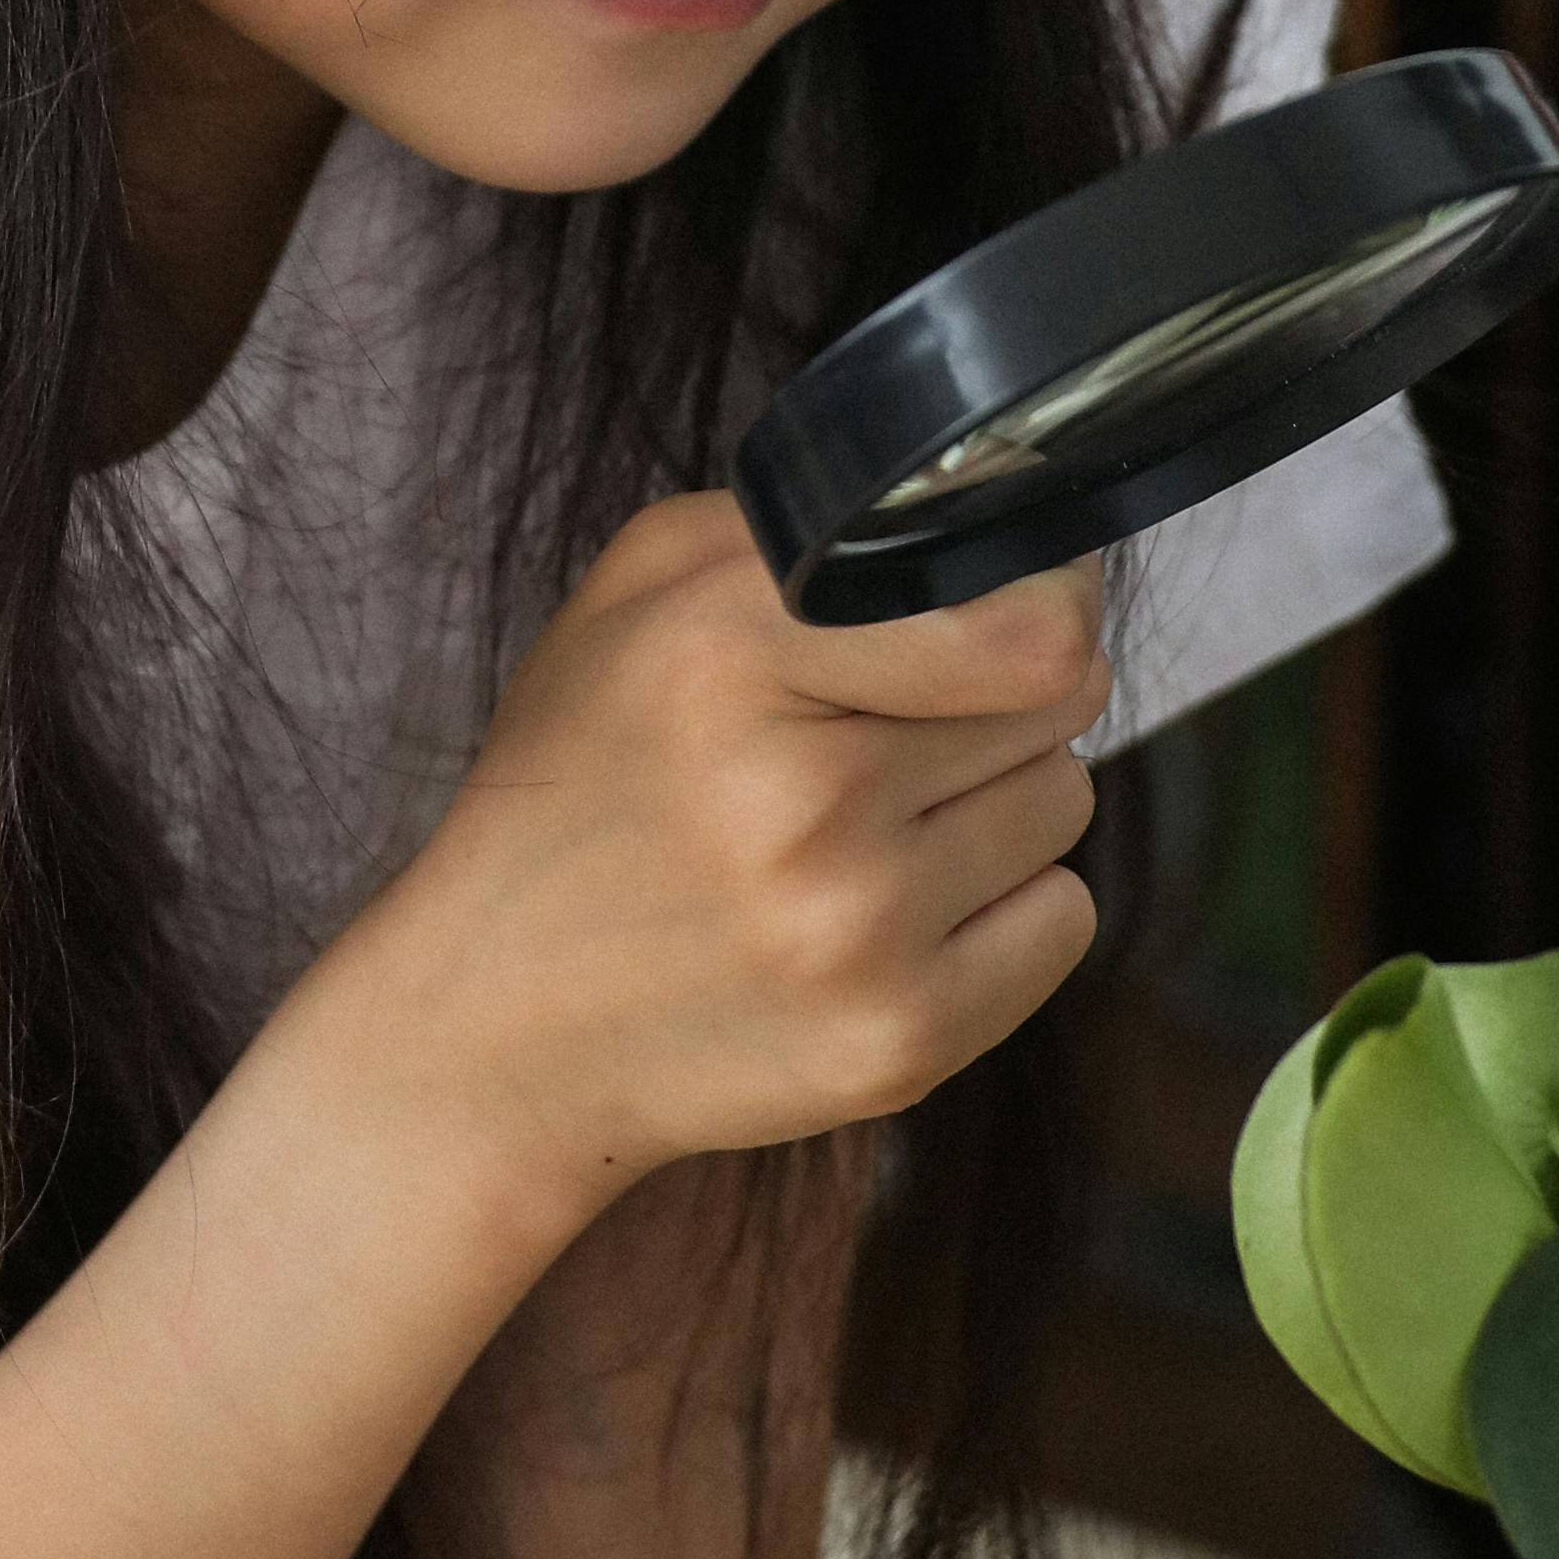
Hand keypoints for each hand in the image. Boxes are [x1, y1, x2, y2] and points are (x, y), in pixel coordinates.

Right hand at [327, 497, 1105, 1226]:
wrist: (496, 1030)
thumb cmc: (580, 789)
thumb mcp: (634, 602)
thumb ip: (803, 525)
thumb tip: (985, 513)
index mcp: (728, 659)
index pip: (1024, 625)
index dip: (1047, 599)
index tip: (1017, 603)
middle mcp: (801, 801)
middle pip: (1056, 703)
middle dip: (995, 700)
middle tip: (889, 730)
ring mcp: (855, 934)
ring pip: (1063, 806)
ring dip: (996, 804)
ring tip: (873, 828)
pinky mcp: (896, 1044)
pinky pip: (1062, 925)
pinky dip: (1005, 913)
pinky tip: (896, 916)